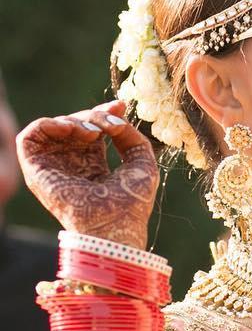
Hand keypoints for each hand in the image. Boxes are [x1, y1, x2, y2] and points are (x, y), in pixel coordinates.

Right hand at [16, 100, 157, 248]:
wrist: (115, 223)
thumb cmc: (132, 200)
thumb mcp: (141, 161)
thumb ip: (130, 135)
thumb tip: (116, 114)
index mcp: (92, 164)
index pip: (91, 129)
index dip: (103, 113)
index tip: (119, 107)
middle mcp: (70, 163)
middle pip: (75, 123)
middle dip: (94, 115)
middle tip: (111, 124)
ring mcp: (52, 166)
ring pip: (55, 126)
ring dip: (75, 120)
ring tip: (94, 133)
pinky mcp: (35, 169)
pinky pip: (30, 136)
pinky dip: (49, 124)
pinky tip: (72, 130)